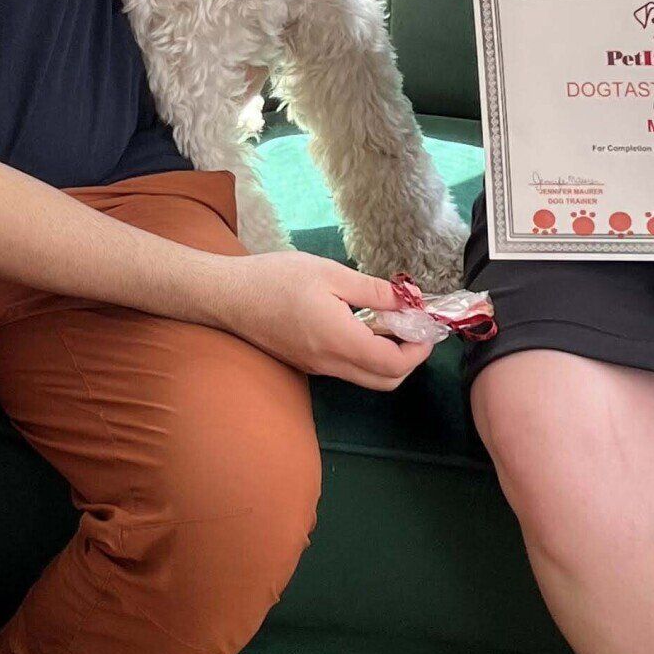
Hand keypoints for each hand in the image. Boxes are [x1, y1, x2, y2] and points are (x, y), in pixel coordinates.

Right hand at [215, 251, 436, 390]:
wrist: (228, 296)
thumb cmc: (275, 278)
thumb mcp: (328, 273)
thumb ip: (372, 290)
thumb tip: (408, 300)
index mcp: (339, 340)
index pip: (393, 364)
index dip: (418, 349)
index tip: (426, 323)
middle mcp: (331, 363)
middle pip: (385, 381)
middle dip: (410, 358)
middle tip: (413, 324)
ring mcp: (318, 368)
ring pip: (367, 377)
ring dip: (389, 356)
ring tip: (391, 319)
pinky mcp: (308, 364)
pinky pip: (349, 369)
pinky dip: (367, 353)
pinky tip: (364, 322)